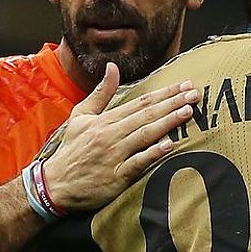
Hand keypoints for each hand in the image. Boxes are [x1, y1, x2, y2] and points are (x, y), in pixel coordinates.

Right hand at [41, 62, 198, 210]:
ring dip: (168, 122)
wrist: (55, 184)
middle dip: (172, 103)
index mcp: (106, 120)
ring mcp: (114, 155)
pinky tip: (169, 145)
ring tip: (188, 111)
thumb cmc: (72, 149)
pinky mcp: (116, 176)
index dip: (163, 93)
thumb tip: (112, 67)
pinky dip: (153, 153)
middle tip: (195, 93)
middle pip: (147, 115)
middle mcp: (111, 134)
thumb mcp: (81, 116)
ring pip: (145, 135)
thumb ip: (100, 93)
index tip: (183, 85)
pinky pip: (137, 162)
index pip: (140, 102)